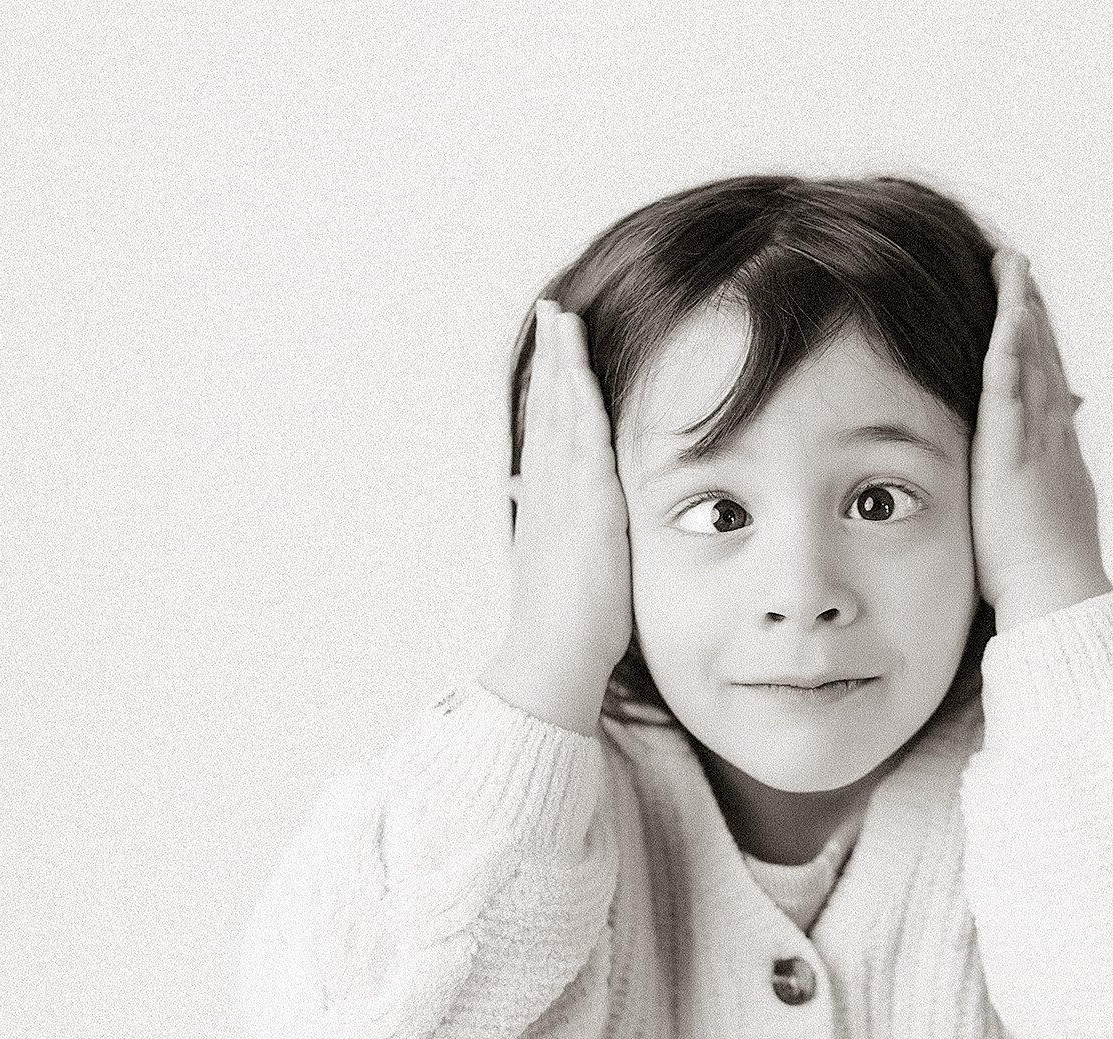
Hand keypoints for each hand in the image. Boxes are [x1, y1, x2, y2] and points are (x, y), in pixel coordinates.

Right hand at [487, 300, 634, 730]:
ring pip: (560, 415)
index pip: (547, 427)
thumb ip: (548, 522)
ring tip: (561, 320)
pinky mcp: (587, 509)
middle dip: (550, 357)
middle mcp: (548, 489)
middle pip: (547, 407)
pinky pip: (581, 444)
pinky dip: (578, 406)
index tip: (550, 344)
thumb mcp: (554, 559)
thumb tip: (525, 495)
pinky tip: (579, 375)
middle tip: (551, 310)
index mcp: (546, 500)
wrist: (554, 654)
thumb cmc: (563, 620)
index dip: (548, 383)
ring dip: (560, 365)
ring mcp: (565, 495)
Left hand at [972, 250, 1112, 629]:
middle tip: (1016, 262)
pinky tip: (1009, 313)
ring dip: (1021, 308)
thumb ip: (1043, 481)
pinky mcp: (1015, 452)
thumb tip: (1043, 467)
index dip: (1036, 337)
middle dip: (1030, 306)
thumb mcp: (1045, 515)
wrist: (1057, 594)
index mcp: (1055, 450)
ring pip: (1031, 359)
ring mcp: (1038, 440)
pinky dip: (1012, 347)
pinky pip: (1013, 389)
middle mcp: (1053, 435)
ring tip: (1009, 264)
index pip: (1046, 379)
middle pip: (1043, 355)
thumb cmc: (1045, 570)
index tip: (1025, 301)